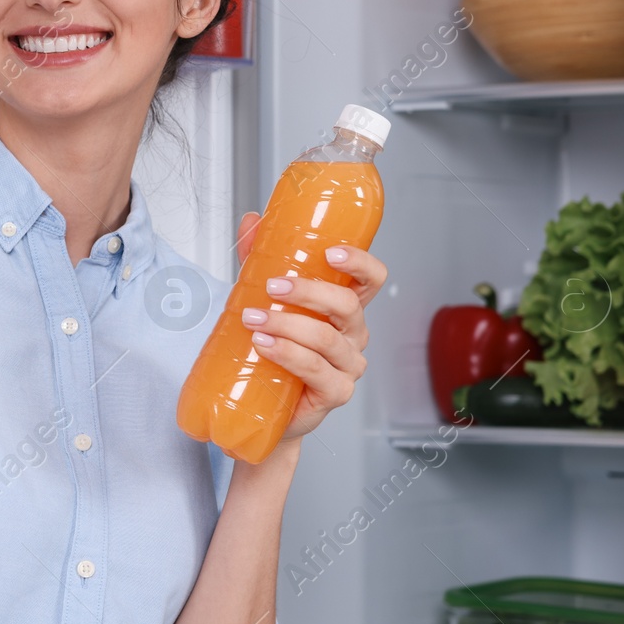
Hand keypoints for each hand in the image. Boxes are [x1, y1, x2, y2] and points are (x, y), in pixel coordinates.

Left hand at [230, 211, 388, 444]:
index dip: (360, 263)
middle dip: (309, 291)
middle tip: (272, 286)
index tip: (332, 252)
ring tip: (254, 319)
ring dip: (287, 324)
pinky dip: (288, 354)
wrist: (258, 402)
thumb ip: (261, 259)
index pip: (371, 280)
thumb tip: (252, 221)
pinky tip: (264, 345)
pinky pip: (316, 370)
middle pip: (348, 305)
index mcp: (345, 308)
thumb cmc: (271, 347)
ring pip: (326, 338)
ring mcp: (347, 366)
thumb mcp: (265, 297)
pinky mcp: (334, 393)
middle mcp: (353, 335)